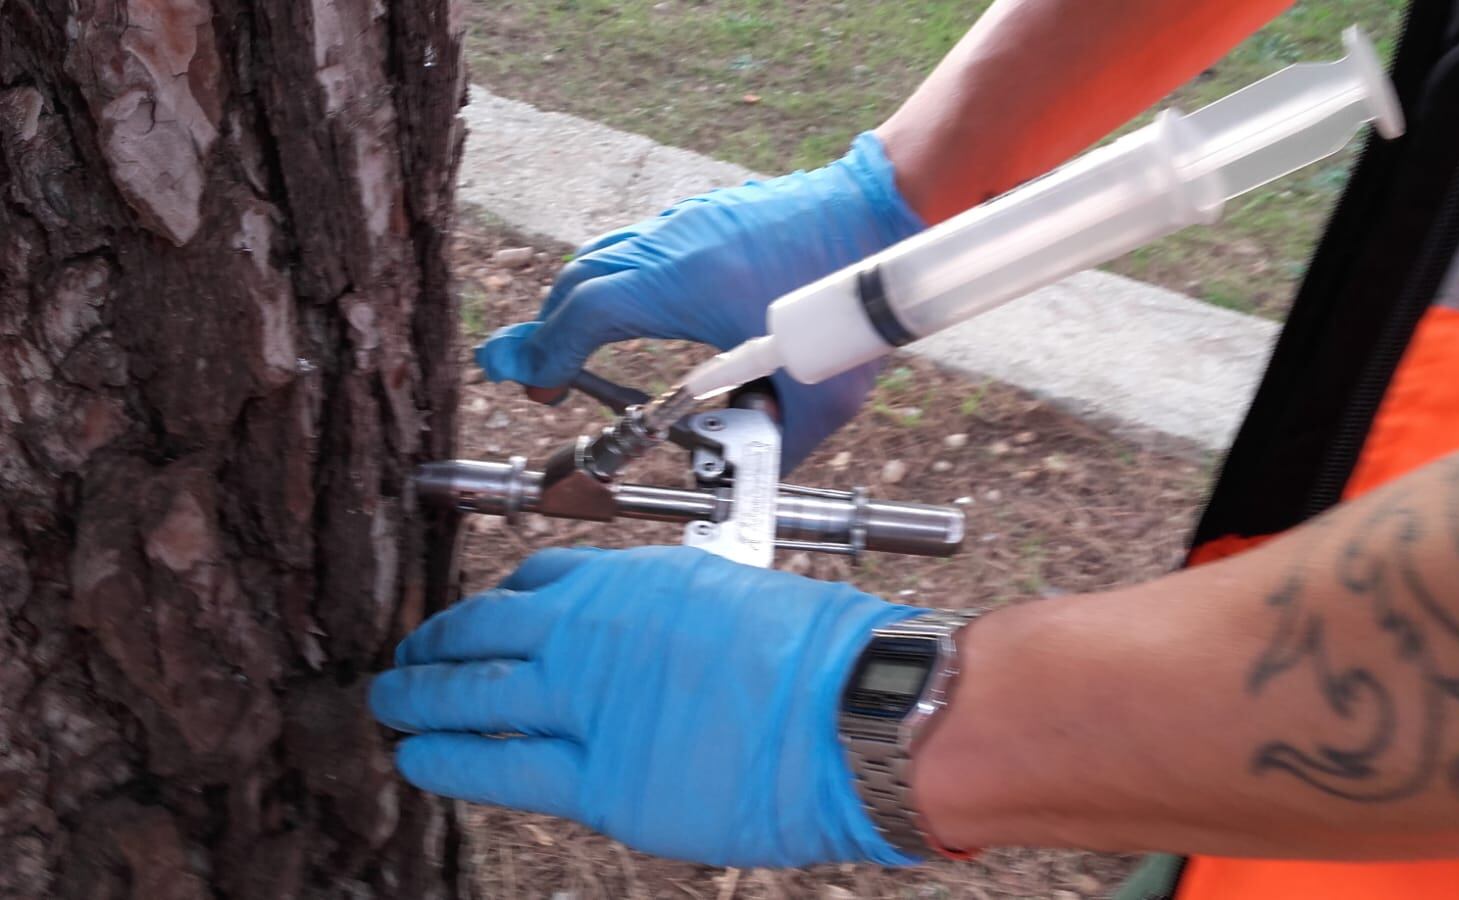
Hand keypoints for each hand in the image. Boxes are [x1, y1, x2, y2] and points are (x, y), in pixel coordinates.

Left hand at [368, 546, 924, 866]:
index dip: (498, 601)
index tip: (485, 614)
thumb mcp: (738, 596)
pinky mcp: (596, 777)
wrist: (855, 713)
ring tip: (391, 701)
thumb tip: (651, 638)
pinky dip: (446, 759)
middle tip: (411, 654)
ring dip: (419, 695)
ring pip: (472, 693)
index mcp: (634, 578)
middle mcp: (594, 629)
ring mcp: (587, 702)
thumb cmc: (824, 656)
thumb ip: (676, 614)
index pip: (538, 577)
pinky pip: (498, 766)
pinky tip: (417, 758)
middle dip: (438, 642)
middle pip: (485, 628)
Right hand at [474, 134, 924, 471]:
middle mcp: (675, 244)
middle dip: (551, 328)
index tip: (540, 386)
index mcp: (684, 285)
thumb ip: (776, 445)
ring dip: (581, 300)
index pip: (586, 313)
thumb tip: (743, 482)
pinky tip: (633, 307)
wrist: (886, 211)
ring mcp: (690, 221)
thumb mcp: (819, 395)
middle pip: (581, 280)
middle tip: (540, 373)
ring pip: (607, 256)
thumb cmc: (852, 302)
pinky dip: (617, 277)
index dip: (550, 352)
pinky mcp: (708, 212)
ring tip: (573, 343)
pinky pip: (640, 244)